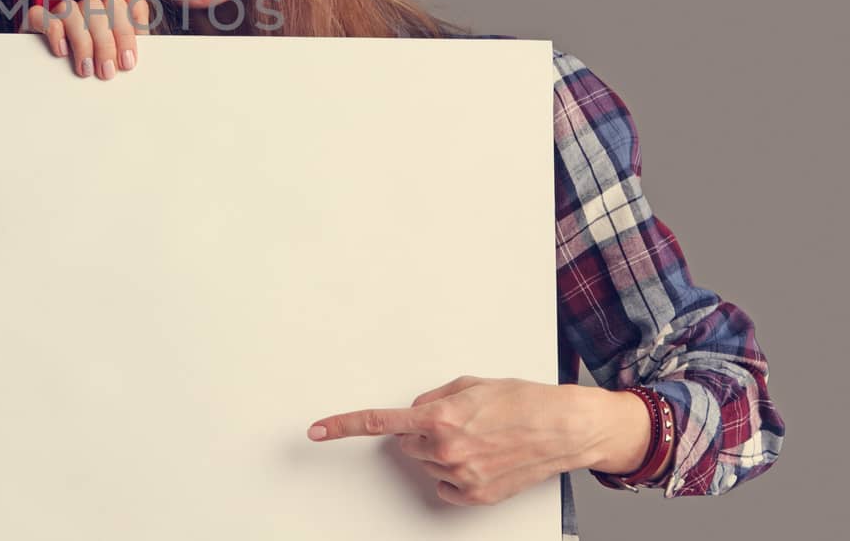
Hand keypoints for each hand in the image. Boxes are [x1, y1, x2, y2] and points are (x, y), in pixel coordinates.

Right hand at [22, 0, 150, 78]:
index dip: (125, 33)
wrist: (55, 87)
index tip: (126, 63)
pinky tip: (62, 52)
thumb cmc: (94, 67)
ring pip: (70, 10)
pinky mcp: (34, 23)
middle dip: (105, 43)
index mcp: (104, 12)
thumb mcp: (122, 47)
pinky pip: (39, 15)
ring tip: (85, 69)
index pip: (116, 3)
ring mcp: (57, 14)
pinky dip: (53, 32)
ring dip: (82, 42)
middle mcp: (81, 9)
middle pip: (95, 6)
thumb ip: (134, 14)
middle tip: (106, 72)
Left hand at [306, 376, 650, 505]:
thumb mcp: (469, 384)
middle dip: (421, 433)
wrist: (564, 428)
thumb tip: (414, 410)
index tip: (316, 431)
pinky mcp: (476, 496)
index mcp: (439, 417)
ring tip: (479, 438)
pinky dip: (454, 475)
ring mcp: (461, 476)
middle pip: (406, 444)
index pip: (378, 422)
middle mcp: (445, 449)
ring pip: (426, 464)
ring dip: (441, 452)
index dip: (343, 426)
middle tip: (457, 422)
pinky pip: (444, 486)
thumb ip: (432, 398)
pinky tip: (480, 460)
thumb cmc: (522, 401)